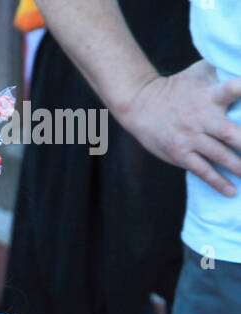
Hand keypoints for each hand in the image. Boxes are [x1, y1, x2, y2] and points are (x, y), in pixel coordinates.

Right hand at [121, 62, 240, 195]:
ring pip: (221, 155)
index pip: (234, 89)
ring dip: (239, 167)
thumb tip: (240, 63)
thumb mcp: (199, 71)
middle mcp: (202, 117)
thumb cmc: (177, 87)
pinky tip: (231, 191)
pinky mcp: (180, 154)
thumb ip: (222, 70)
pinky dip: (218, 182)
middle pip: (231, 133)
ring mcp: (191, 138)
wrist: (142, 105)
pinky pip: (203, 170)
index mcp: (210, 94)